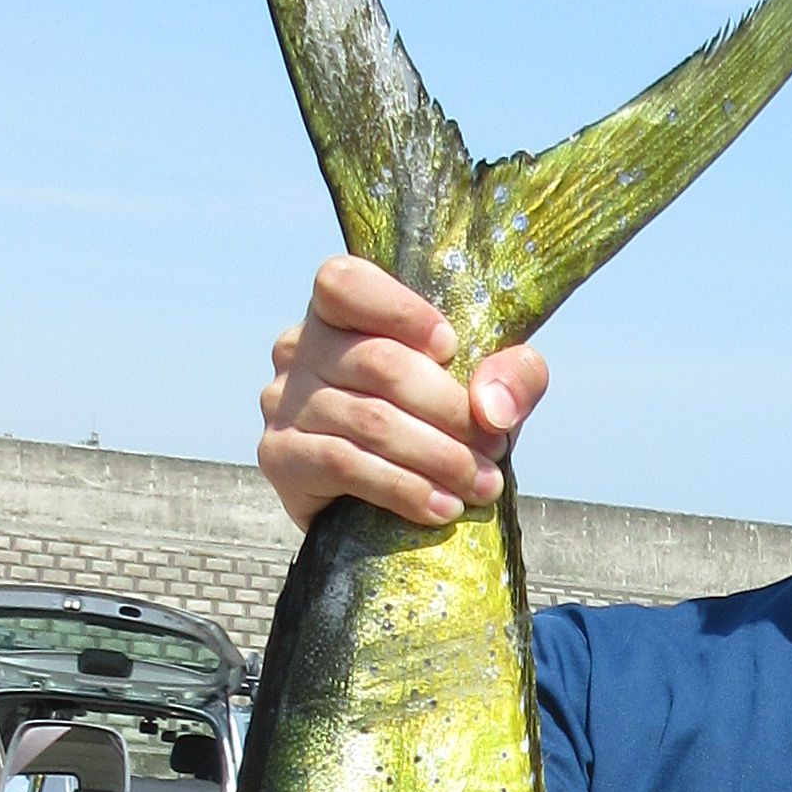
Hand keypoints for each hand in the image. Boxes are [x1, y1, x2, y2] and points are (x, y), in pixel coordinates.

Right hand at [258, 258, 545, 532]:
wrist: (385, 502)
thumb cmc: (437, 419)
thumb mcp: (486, 384)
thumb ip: (512, 375)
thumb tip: (493, 406)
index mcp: (337, 308)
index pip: (344, 283)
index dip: (400, 311)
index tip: (452, 347)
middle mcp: (299, 346)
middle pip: (379, 363)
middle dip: (450, 410)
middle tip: (494, 448)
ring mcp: (282, 401)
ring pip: (370, 421)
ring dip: (438, 458)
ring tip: (482, 485)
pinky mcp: (280, 456)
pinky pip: (345, 465)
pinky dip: (403, 489)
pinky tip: (441, 508)